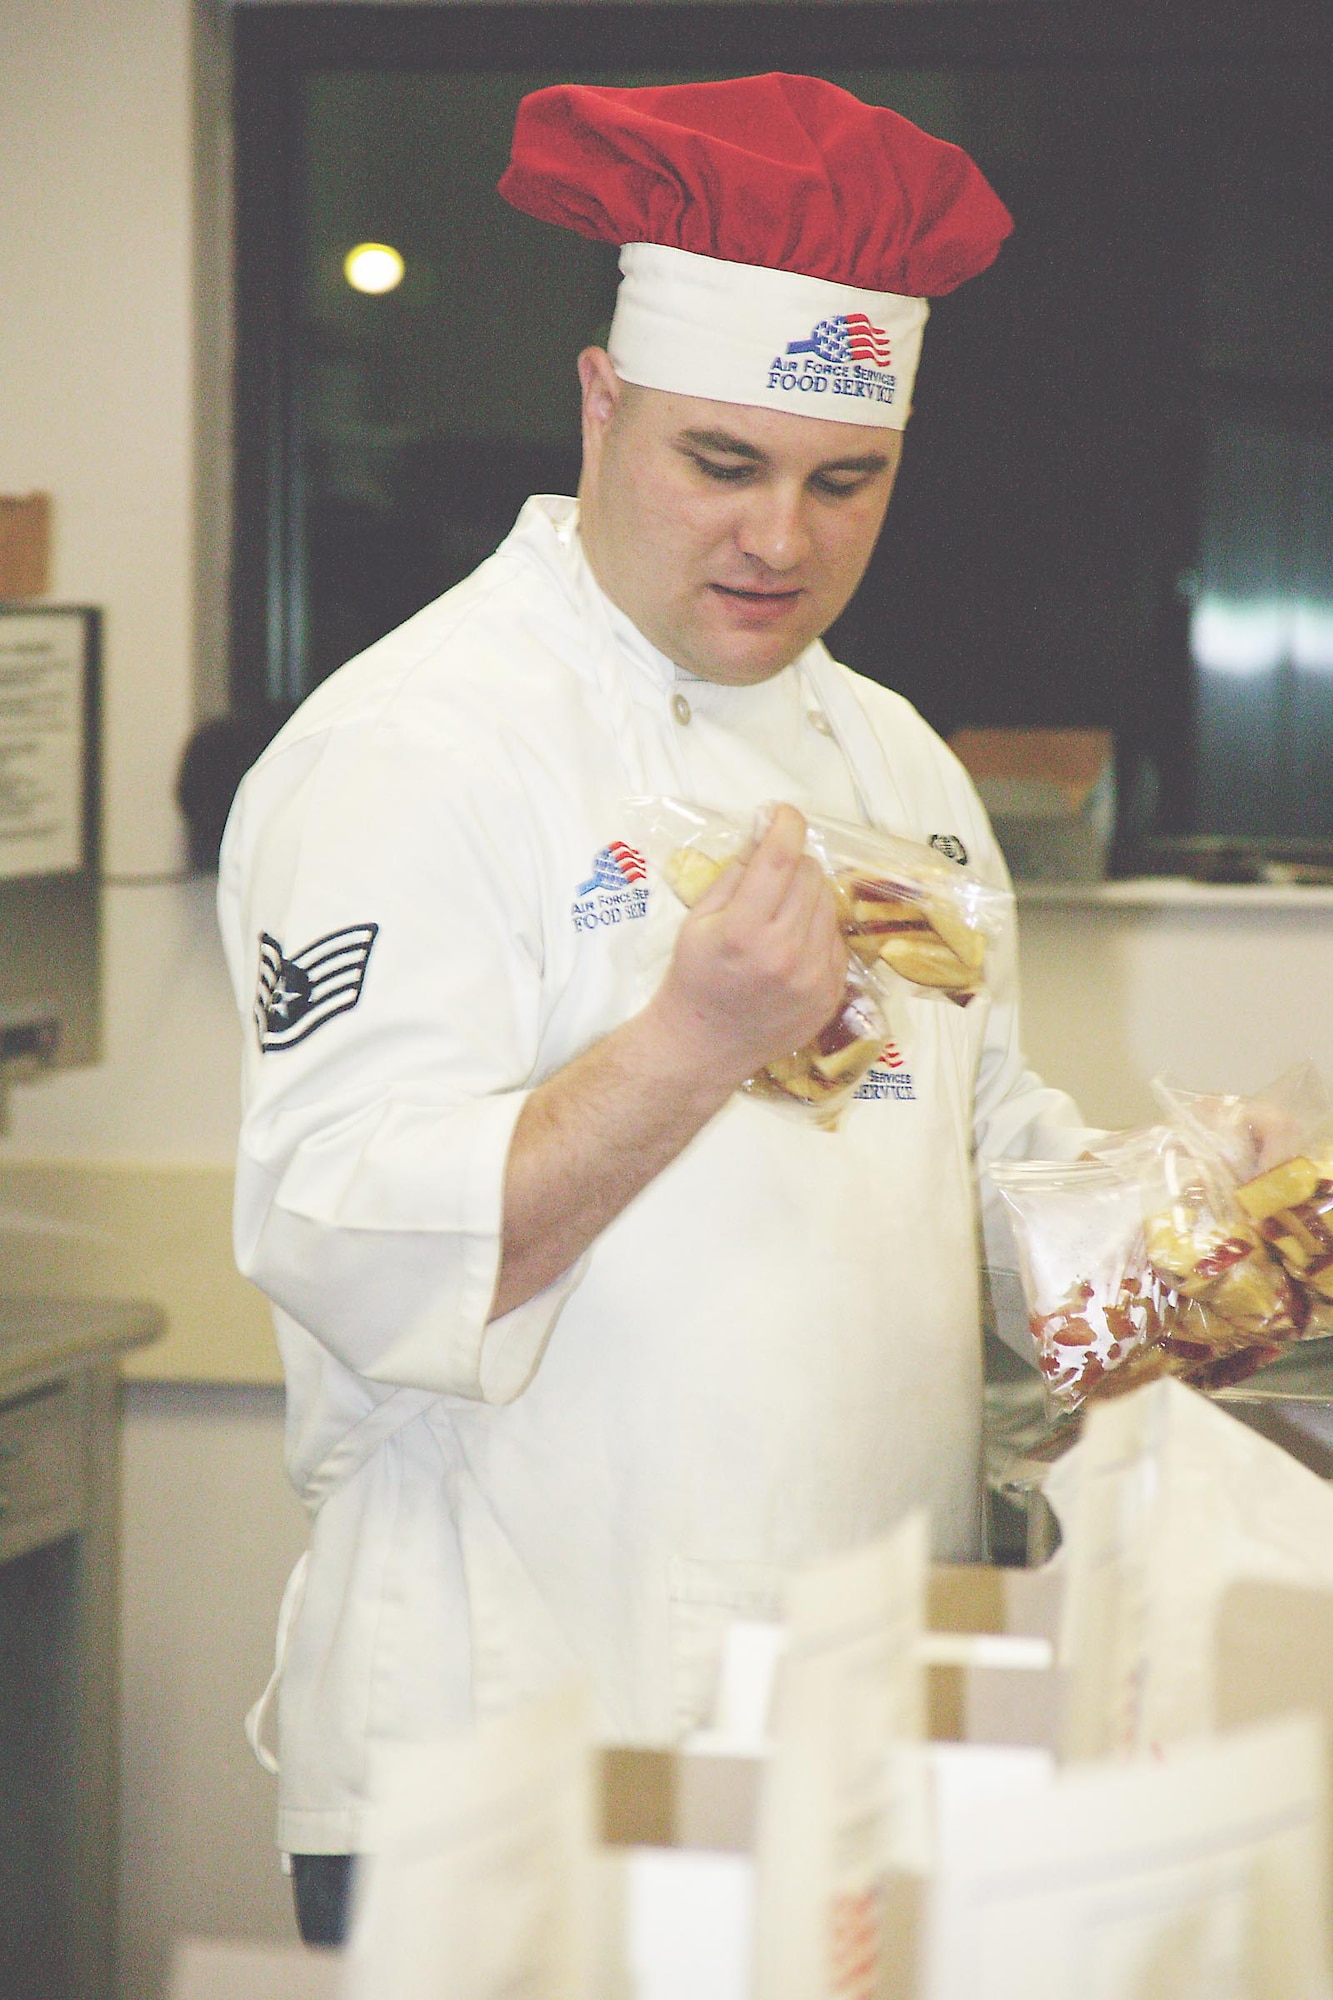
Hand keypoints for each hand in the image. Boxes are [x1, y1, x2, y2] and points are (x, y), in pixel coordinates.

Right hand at [646, 805, 849, 1091]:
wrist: (706, 1046)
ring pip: (828, 904)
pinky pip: (837, 938)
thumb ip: (735, 873)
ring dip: (807, 897)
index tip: (783, 813)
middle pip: (810, 875)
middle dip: (791, 865)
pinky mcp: (832, 993)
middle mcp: (786, 953)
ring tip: (778, 917)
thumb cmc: (695, 977)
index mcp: (744, 931)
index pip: (780, 859)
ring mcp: (815, 976)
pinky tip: (791, 947)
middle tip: (769, 877)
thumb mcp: (698, 920)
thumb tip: (764, 830)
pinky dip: (817, 931)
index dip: (786, 825)